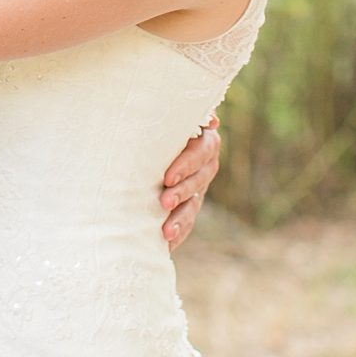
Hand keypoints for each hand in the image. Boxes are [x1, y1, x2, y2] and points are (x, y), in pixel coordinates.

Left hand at [160, 115, 219, 250]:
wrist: (146, 137)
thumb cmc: (153, 120)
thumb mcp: (161, 113)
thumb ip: (174, 110)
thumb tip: (209, 117)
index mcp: (203, 139)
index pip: (201, 152)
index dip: (186, 165)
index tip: (167, 177)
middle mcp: (205, 164)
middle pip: (199, 180)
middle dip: (181, 193)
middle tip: (163, 202)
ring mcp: (198, 187)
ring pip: (194, 205)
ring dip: (180, 219)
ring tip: (165, 232)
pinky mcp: (189, 205)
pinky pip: (187, 222)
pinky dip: (177, 234)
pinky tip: (165, 246)